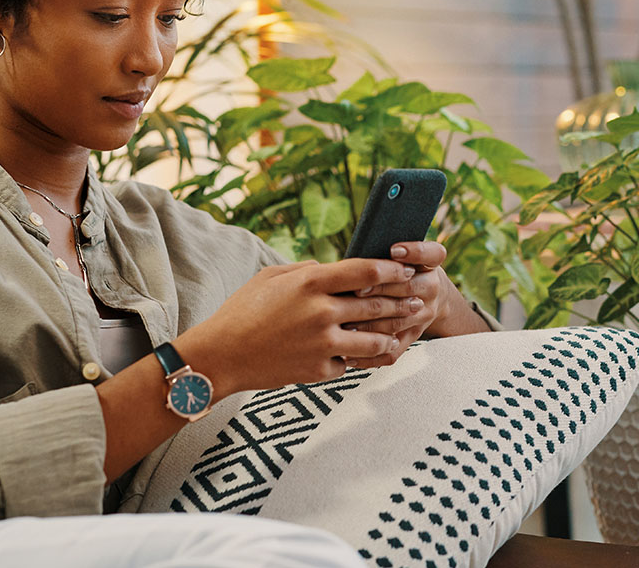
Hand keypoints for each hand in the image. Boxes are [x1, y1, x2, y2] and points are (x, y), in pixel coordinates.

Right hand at [177, 258, 423, 395]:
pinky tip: (362, 355)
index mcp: (311, 283)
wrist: (222, 355)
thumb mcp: (272, 277)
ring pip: (374, 340)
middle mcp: (322, 312)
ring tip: (399, 331)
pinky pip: (349, 363)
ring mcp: (323, 344)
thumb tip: (331, 269)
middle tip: (417, 299)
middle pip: (377, 304)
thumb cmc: (242, 311)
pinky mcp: (319, 370)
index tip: (405, 268)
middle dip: (401, 301)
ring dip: (390, 334)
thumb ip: (306, 271)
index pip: (366, 270)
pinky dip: (353, 359)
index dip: (392, 268)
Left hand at [343, 241, 450, 368]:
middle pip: (409, 288)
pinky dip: (370, 356)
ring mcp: (423, 315)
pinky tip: (348, 354)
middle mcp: (431, 289)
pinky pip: (393, 351)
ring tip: (346, 325)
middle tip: (357, 290)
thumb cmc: (402, 269)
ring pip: (398, 322)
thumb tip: (353, 256)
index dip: (415, 251)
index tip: (394, 249)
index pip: (431, 254)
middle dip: (381, 289)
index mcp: (430, 264)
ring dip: (371, 325)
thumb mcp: (401, 254)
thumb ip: (382, 252)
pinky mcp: (412, 337)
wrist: (428, 294)